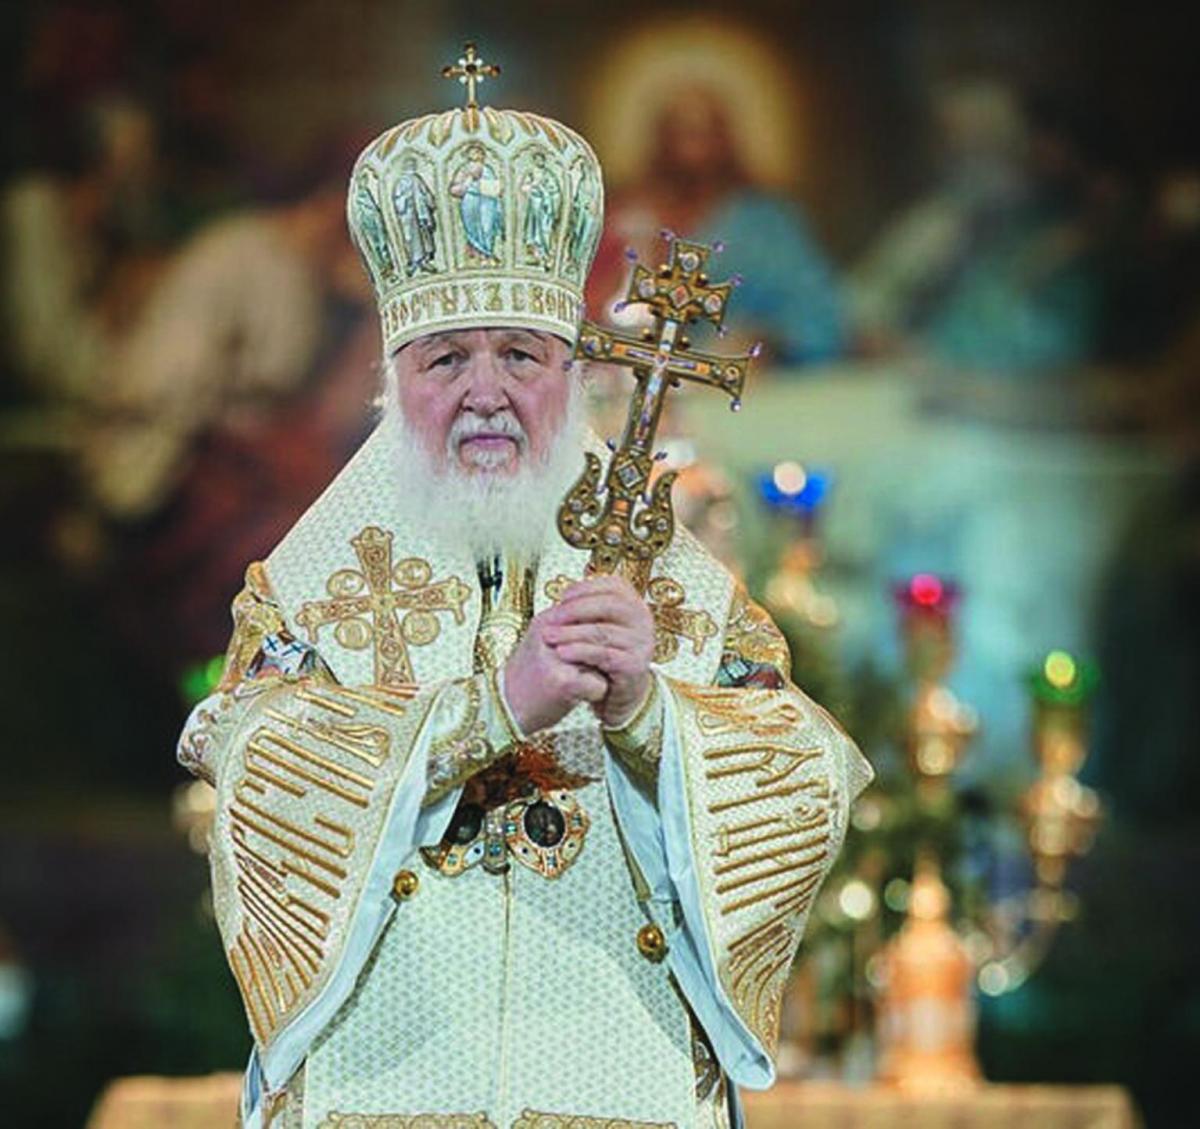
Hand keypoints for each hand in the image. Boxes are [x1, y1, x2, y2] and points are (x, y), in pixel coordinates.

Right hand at [503, 605, 608, 734]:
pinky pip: (600, 684)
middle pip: (602, 633)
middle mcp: (551, 634)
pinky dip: (596, 693)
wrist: (504, 707)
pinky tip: (581, 696)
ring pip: (604, 658)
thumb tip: (607, 617)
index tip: (610, 639)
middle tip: (601, 665)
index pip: (591, 610)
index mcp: (547, 620)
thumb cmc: (528, 676)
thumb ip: (569, 628)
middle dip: (607, 648)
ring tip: (587, 680)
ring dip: (602, 671)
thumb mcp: (543, 642)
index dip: (605, 626)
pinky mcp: (563, 682)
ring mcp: (557, 658)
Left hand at [540, 574, 654, 727]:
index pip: (613, 586)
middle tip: (550, 618)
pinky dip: (580, 652)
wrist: (617, 694)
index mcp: (634, 604)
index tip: (562, 597)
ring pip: (603, 631)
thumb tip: (561, 595)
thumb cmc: (603, 656)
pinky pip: (604, 655)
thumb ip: (586, 609)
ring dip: (571, 633)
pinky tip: (562, 653)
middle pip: (609, 605)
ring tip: (548, 636)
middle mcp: (643, 620)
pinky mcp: (634, 666)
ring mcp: (642, 643)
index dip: (585, 588)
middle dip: (575, 610)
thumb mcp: (596, 626)